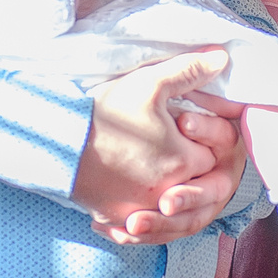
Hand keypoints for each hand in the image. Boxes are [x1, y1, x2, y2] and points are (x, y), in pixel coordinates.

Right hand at [74, 49, 233, 245]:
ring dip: (165, 186)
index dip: (203, 138)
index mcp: (182, 161)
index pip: (213, 155)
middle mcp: (166, 192)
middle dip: (187, 163)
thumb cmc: (104, 113)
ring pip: (166, 203)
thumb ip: (189, 71)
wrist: (55, 142)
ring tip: (147, 164)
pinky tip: (126, 186)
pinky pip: (138, 219)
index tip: (186, 125)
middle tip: (168, 143)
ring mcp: (139, 208)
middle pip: (193, 182)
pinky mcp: (115, 216)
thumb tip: (222, 58)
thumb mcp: (149, 83)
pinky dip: (138, 206)